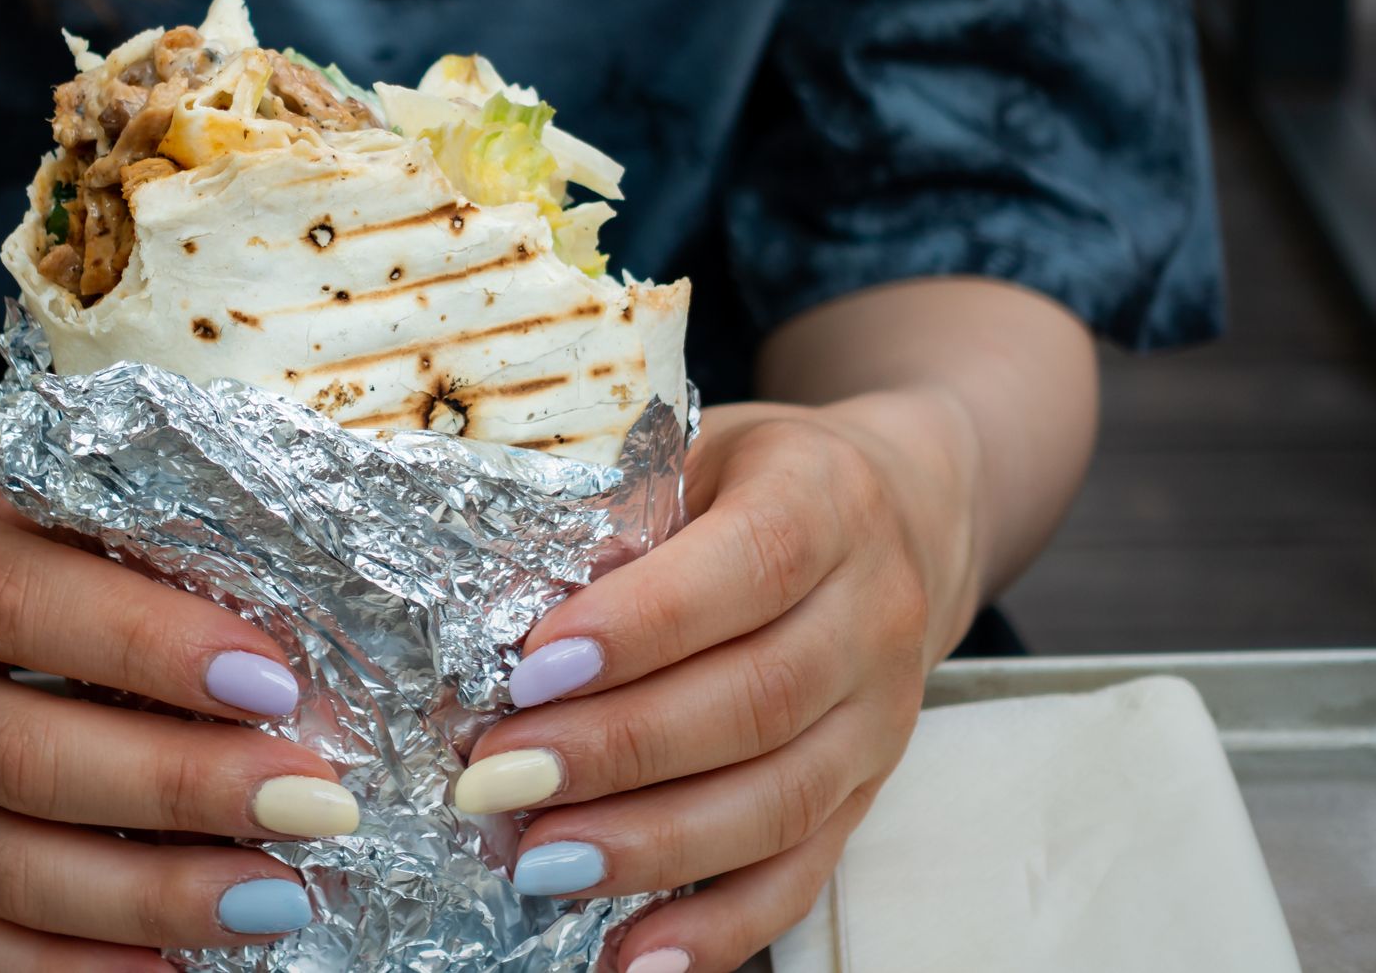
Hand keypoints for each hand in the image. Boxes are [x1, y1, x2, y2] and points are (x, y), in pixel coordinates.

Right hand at [0, 419, 358, 971]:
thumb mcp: (19, 460)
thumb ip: (130, 493)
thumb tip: (307, 565)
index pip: (31, 607)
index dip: (158, 651)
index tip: (278, 684)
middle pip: (27, 756)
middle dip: (186, 790)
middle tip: (317, 803)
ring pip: (11, 870)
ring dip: (158, 897)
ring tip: (281, 898)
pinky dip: (83, 968)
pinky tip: (180, 964)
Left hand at [452, 393, 984, 972]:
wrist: (902, 513)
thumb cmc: (753, 479)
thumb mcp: (692, 453)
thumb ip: (613, 513)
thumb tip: (474, 598)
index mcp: (825, 502)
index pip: (746, 568)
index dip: (640, 625)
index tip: (530, 669)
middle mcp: (872, 613)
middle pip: (755, 701)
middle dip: (615, 752)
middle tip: (495, 778)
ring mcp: (883, 715)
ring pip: (779, 799)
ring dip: (650, 845)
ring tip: (536, 863)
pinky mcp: (871, 792)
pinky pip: (802, 875)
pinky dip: (717, 928)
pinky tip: (633, 956)